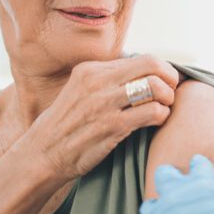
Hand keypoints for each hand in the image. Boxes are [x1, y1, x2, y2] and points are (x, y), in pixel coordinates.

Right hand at [19, 55, 179, 183]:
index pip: (142, 58)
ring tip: (164, 109)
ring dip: (168, 98)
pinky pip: (152, 112)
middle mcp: (97, 81)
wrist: (42, 155)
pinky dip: (162, 115)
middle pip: (152, 65)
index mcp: (91, 69)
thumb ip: (107, 81)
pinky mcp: (112, 126)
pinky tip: (156, 122)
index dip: (161, 71)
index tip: (166, 83)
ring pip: (155, 86)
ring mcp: (104, 103)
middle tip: (171, 93)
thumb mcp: (81, 92)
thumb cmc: (66, 127)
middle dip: (170, 79)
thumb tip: (143, 75)